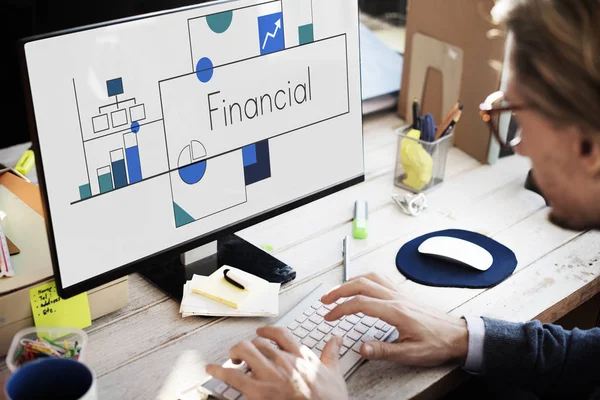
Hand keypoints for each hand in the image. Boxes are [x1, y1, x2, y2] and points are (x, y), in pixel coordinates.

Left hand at [206, 326, 347, 399]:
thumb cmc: (330, 399)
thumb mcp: (334, 374)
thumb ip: (331, 353)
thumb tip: (336, 339)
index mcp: (300, 355)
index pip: (280, 334)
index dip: (267, 330)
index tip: (261, 332)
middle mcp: (283, 361)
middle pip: (258, 342)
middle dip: (248, 346)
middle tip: (244, 353)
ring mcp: (270, 375)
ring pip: (245, 351)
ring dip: (235, 353)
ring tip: (232, 359)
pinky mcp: (259, 392)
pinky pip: (233, 376)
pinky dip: (219, 371)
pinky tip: (211, 369)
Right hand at [320, 273, 467, 366]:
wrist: (458, 335)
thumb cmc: (437, 344)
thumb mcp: (411, 354)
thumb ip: (384, 350)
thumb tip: (361, 348)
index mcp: (395, 311)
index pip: (360, 303)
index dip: (341, 309)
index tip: (329, 316)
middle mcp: (396, 298)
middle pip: (361, 284)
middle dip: (339, 290)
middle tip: (325, 300)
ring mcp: (400, 293)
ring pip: (370, 278)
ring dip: (350, 282)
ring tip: (338, 291)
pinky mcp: (403, 294)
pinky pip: (380, 278)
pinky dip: (365, 278)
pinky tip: (361, 285)